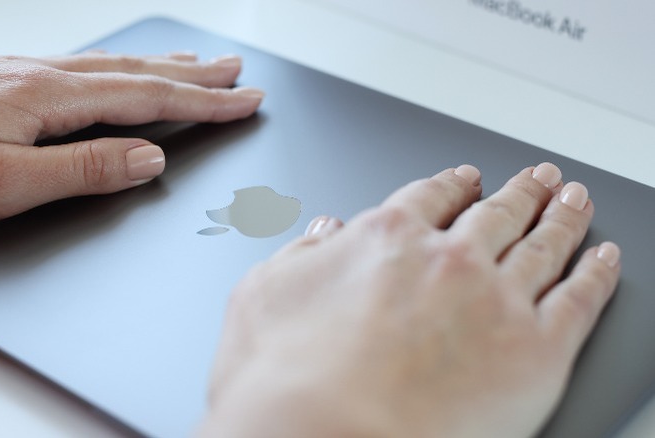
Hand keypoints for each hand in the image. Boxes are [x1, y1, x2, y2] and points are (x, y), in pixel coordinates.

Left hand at [0, 52, 263, 227]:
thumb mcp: (10, 184)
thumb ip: (86, 169)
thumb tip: (150, 158)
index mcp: (45, 96)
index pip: (145, 97)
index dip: (201, 102)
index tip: (243, 101)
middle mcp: (36, 75)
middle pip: (134, 71)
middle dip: (193, 74)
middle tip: (236, 72)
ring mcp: (17, 73)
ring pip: (108, 66)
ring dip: (160, 66)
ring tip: (195, 63)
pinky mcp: (1, 81)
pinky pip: (79, 69)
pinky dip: (118, 70)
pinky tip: (119, 73)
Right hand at [200, 163, 620, 436]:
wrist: (324, 437)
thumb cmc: (284, 379)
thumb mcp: (262, 295)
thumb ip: (299, 255)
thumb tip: (323, 232)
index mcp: (385, 239)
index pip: (428, 198)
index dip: (450, 185)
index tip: (464, 180)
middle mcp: (447, 259)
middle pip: (494, 212)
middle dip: (517, 192)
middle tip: (536, 179)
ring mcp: (495, 299)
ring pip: (543, 243)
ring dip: (562, 216)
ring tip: (573, 200)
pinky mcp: (535, 350)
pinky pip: (580, 298)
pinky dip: (596, 273)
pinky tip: (604, 259)